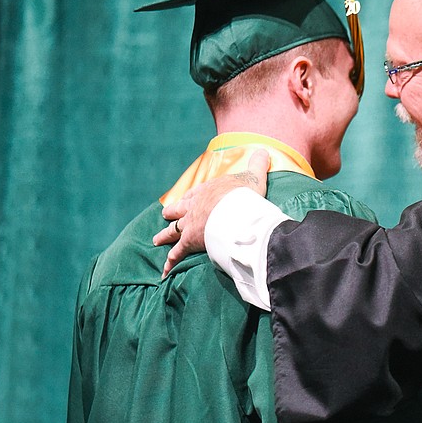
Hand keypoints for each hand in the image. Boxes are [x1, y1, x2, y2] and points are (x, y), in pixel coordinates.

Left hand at [153, 149, 270, 276]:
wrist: (235, 210)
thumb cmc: (244, 194)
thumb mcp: (253, 176)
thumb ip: (257, 165)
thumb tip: (264, 151)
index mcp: (207, 191)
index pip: (195, 194)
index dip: (190, 197)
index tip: (185, 199)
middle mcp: (194, 206)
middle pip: (180, 210)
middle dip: (172, 213)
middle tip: (165, 215)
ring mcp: (190, 224)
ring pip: (174, 230)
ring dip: (165, 235)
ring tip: (157, 240)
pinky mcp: (190, 241)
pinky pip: (177, 254)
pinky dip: (170, 263)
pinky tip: (164, 271)